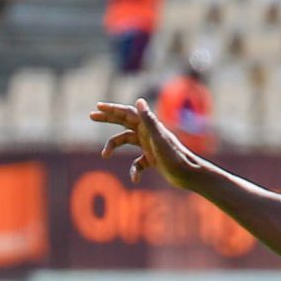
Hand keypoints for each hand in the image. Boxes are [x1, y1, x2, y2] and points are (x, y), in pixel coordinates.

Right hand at [89, 98, 203, 188]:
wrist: (189, 174)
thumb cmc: (174, 157)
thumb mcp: (158, 138)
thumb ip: (148, 120)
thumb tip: (139, 101)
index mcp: (149, 126)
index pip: (127, 112)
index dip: (112, 109)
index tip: (97, 107)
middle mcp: (148, 133)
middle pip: (123, 122)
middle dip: (108, 118)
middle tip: (91, 116)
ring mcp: (149, 146)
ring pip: (126, 141)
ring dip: (113, 146)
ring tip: (104, 155)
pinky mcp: (152, 160)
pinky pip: (136, 163)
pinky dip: (133, 170)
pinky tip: (135, 179)